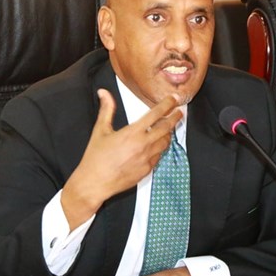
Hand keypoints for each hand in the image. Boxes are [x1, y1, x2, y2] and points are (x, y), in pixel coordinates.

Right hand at [62, 89, 181, 228]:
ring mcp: (147, 159)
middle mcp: (143, 145)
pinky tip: (155, 146)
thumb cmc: (96, 157)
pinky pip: (158, 156)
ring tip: (168, 128)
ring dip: (168, 134)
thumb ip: (106, 109)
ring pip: (165, 143)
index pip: (155, 114)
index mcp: (132, 133)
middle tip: (179, 112)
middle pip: (166, 128)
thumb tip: (104, 93)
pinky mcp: (147, 170)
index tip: (173, 99)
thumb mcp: (100, 130)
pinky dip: (159, 148)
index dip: (167, 105)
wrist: (95, 182)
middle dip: (175, 118)